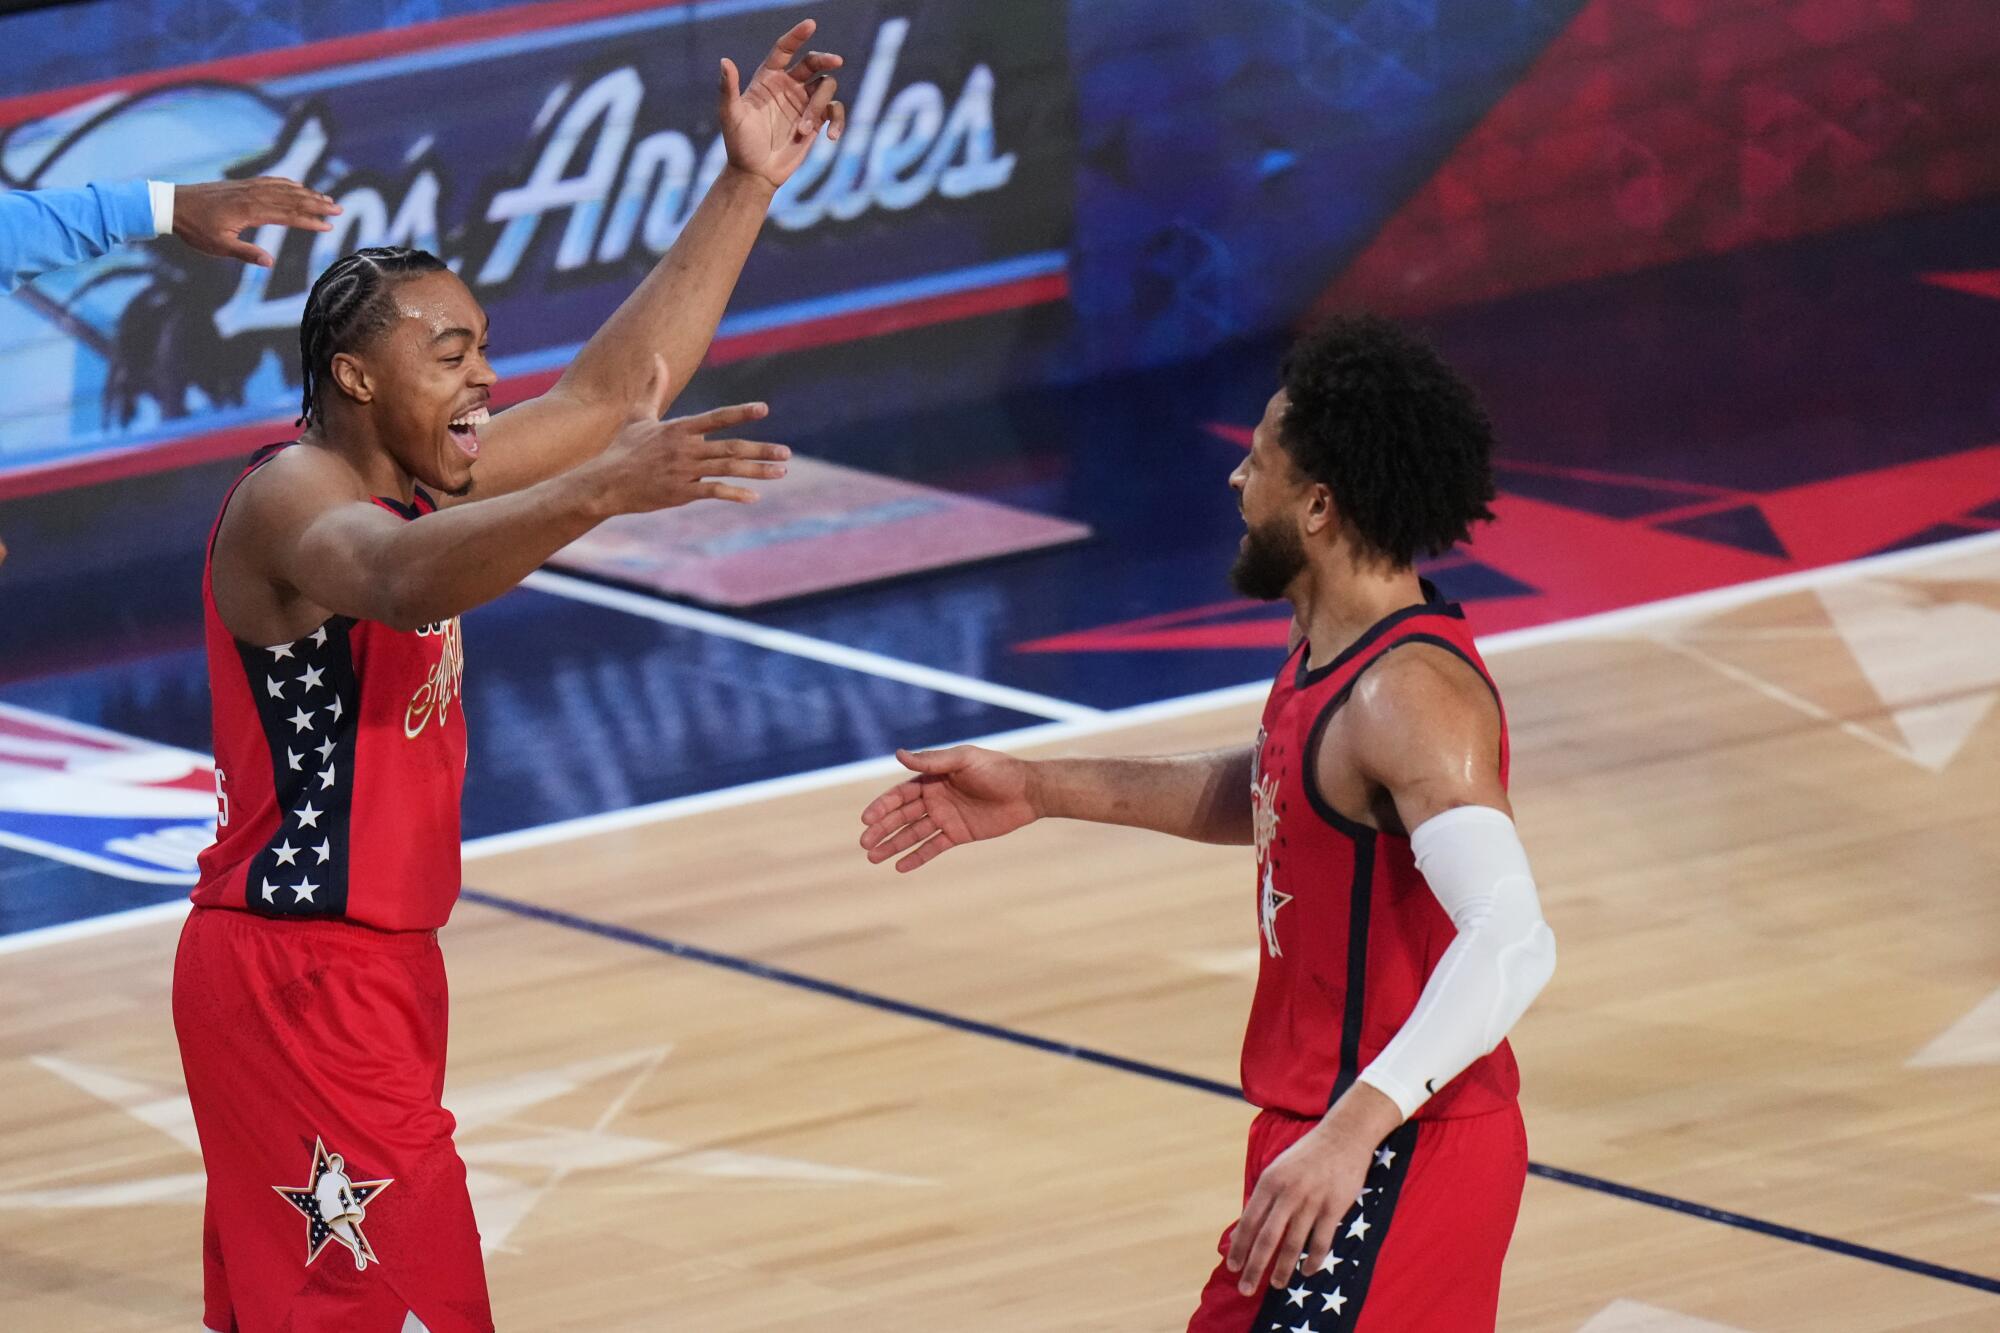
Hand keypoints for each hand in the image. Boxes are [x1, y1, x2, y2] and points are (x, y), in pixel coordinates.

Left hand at [171, 177, 340, 266]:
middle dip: (316, 204)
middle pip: (291, 198)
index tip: (328, 226)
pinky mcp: (242, 184)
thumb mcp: (218, 247)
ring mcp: (248, 187)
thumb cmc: (195, 228)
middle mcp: (252, 195)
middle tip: (338, 209)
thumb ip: (246, 254)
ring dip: (306, 193)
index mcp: (250, 211)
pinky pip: (271, 181)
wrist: (173, 204)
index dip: (309, 221)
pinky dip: (288, 183)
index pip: (288, 215)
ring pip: (283, 187)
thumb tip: (269, 263)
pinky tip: (297, 186)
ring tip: (326, 198)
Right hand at [588, 356, 790, 512]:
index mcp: (679, 429)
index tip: (764, 409)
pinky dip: (734, 494)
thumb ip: (654, 387)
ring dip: (757, 471)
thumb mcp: (639, 415)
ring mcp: (684, 471)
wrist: (605, 482)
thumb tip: (656, 356)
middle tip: (787, 453)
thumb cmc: (623, 448)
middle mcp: (685, 448)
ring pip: (727, 470)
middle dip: (761, 450)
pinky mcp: (680, 493)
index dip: (740, 413)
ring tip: (781, 472)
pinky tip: (754, 497)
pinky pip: (712, 492)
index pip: (716, 418)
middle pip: (731, 447)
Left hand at [719, 19, 846, 187]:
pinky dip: (838, 121)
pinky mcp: (817, 121)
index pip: (784, 49)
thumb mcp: (730, 115)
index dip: (797, 36)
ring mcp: (804, 103)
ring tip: (803, 130)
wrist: (755, 173)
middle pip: (812, 63)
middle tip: (836, 61)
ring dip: (818, 107)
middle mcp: (788, 86)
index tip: (810, 25)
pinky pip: (835, 111)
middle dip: (824, 59)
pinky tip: (831, 137)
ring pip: (826, 87)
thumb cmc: (739, 144)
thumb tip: (725, 61)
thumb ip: (728, 88)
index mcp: (768, 78)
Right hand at [859, 746, 1040, 871]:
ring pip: (913, 833)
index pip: (901, 794)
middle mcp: (935, 798)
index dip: (883, 806)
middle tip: (864, 843)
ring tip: (872, 858)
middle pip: (902, 815)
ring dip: (893, 844)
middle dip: (882, 829)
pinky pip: (933, 847)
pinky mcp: (958, 834)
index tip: (867, 819)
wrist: (1028, 791)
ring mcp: (946, 817)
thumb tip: (898, 754)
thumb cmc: (997, 770)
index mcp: (933, 778)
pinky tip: (899, 867)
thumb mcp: (964, 760)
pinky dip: (917, 857)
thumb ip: (933, 760)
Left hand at [1225, 1084, 1402, 1295]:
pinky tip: (1307, 1271)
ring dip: (1283, 1268)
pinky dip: (1313, 1260)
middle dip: (1254, 1266)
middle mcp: (1288, 1192)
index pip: (1249, 1221)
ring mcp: (1312, 1200)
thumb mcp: (1278, 1169)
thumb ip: (1263, 1199)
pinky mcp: (1334, 1207)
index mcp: (1270, 1181)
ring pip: (1293, 1244)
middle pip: (1267, 1238)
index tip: (1232, 1266)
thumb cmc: (1307, 1155)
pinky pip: (1321, 1241)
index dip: (1239, 1246)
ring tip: (1276, 1285)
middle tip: (1246, 1289)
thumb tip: (1243, 1229)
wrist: (1344, 1136)